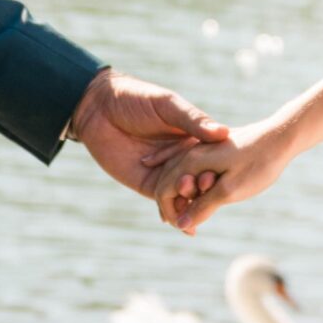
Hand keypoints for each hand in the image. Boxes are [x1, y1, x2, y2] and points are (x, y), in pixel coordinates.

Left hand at [67, 68, 229, 213]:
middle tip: (203, 189)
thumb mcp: (168, 105)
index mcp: (193, 136)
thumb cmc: (137, 98)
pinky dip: (173, 212)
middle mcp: (183, 157)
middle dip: (203, 188)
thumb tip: (223, 132)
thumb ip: (193, 120)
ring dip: (190, 203)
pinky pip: (163, 201)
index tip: (219, 174)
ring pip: (183, 193)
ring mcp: (166, 172)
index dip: (217, 167)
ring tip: (191, 207)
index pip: (213, 157)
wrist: (99, 108)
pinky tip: (181, 224)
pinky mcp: (147, 184)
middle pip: (200, 178)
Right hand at [154, 117, 296, 234]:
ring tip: (188, 215)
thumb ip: (202, 206)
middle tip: (187, 228)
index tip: (187, 230)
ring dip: (179, 195)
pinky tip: (191, 191)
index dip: (171, 213)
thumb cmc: (258, 164)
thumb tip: (180, 224)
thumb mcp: (230, 191)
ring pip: (177, 173)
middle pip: (166, 181)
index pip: (164, 191)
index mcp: (191, 160)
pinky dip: (186, 182)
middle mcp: (191, 150)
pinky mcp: (212, 148)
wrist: (281, 136)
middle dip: (171, 205)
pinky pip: (190, 167)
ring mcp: (201, 147)